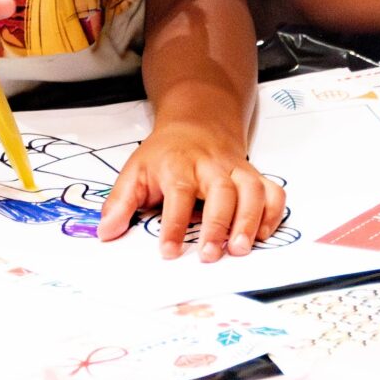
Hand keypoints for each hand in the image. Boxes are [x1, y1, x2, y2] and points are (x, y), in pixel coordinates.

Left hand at [97, 122, 286, 261]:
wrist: (197, 124)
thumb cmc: (166, 154)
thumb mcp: (135, 171)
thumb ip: (120, 202)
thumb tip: (106, 232)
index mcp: (179, 165)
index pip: (178, 192)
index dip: (174, 223)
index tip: (168, 251)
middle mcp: (212, 166)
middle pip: (222, 191)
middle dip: (218, 224)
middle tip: (210, 255)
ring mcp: (237, 170)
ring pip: (252, 190)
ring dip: (249, 220)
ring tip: (240, 249)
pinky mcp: (254, 177)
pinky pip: (273, 193)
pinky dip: (273, 214)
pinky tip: (262, 235)